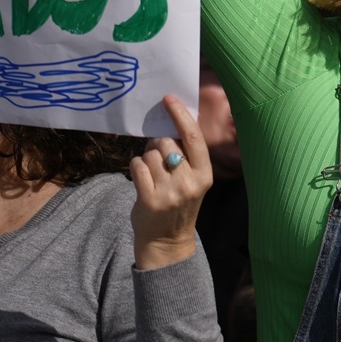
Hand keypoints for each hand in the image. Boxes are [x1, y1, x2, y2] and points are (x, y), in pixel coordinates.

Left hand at [131, 94, 212, 269]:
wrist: (167, 242)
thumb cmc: (178, 204)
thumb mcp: (192, 181)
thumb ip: (185, 156)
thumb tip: (169, 123)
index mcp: (204, 174)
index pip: (193, 137)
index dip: (180, 115)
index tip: (168, 99)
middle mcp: (189, 182)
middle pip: (166, 142)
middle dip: (157, 144)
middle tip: (157, 158)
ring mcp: (170, 192)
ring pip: (149, 154)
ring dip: (146, 158)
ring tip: (152, 174)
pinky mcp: (150, 199)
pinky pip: (137, 166)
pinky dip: (136, 167)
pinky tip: (142, 179)